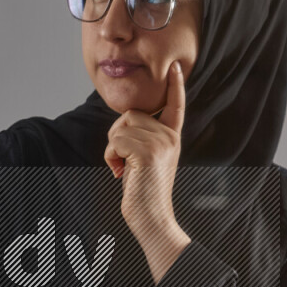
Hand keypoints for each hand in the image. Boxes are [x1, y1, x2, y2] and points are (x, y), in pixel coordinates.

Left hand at [103, 60, 191, 280]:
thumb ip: (142, 139)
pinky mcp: (147, 152)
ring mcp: (160, 143)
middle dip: (117, 136)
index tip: (177, 67)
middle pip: (131, 115)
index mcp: (172, 137)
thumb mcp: (147, 160)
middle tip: (124, 162)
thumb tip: (125, 121)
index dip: (176, 86)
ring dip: (113, 148)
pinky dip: (110, 157)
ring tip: (124, 169)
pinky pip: (115, 141)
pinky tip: (120, 172)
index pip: (175, 106)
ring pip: (121, 127)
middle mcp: (169, 137)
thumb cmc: (144, 192)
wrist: (152, 219)